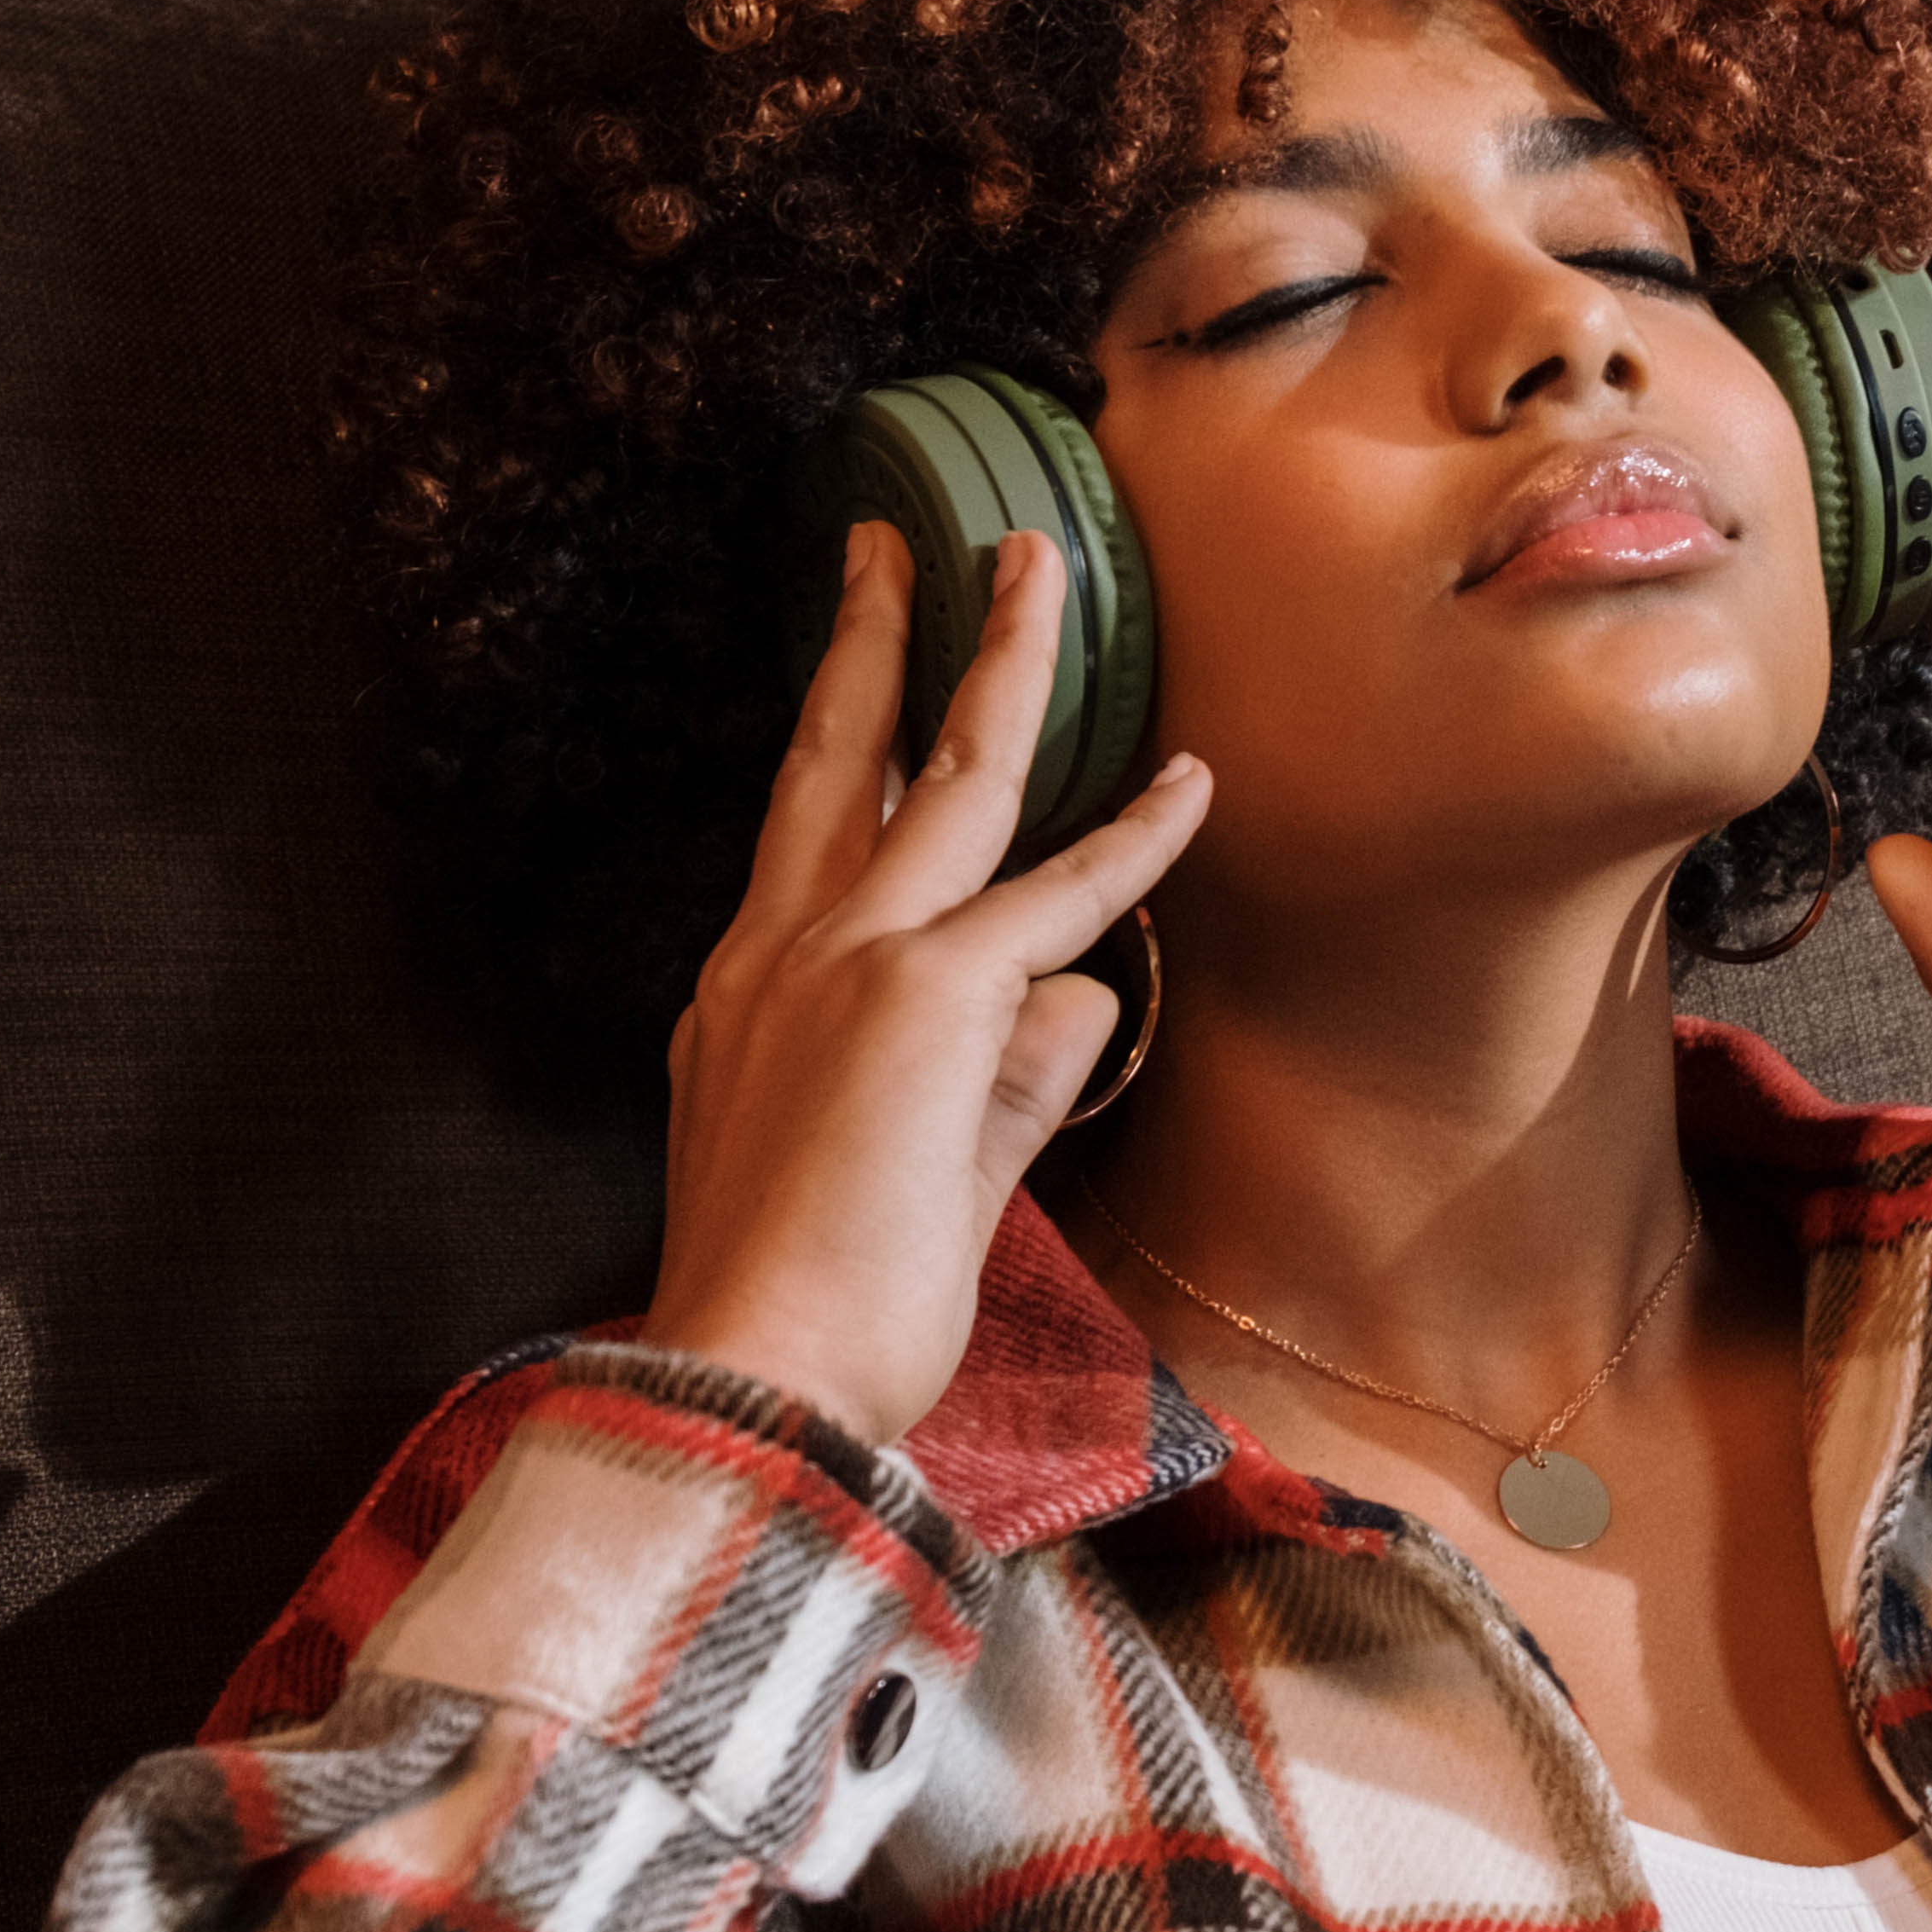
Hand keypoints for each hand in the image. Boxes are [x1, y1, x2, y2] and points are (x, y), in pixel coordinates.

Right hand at [646, 523, 1211, 1446]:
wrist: (757, 1382)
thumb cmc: (810, 1316)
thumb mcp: (902, 1174)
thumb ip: (997, 1081)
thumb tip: (1081, 998)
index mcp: (742, 1001)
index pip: (801, 844)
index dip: (839, 755)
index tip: (860, 688)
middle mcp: (779, 956)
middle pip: (836, 760)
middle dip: (869, 639)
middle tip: (889, 548)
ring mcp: (853, 962)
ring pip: (949, 772)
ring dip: (1003, 658)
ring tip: (1038, 567)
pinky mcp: (933, 996)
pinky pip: (1062, 897)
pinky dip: (1135, 838)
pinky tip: (1190, 783)